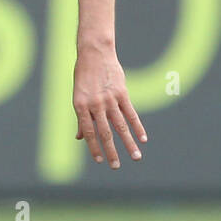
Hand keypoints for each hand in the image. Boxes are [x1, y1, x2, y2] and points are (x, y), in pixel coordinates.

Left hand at [73, 47, 145, 168]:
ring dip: (129, 144)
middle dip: (111, 152)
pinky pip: (131, 114)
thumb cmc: (83, 77)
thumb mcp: (78, 97)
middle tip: (116, 166)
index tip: (100, 160)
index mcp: (81, 107)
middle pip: (105, 133)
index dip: (94, 148)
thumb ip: (81, 118)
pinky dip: (138, 127)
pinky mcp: (122, 93)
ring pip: (121, 126)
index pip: (88, 133)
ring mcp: (110, 99)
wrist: (94, 54)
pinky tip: (143, 139)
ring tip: (136, 157)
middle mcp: (95, 105)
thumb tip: (80, 138)